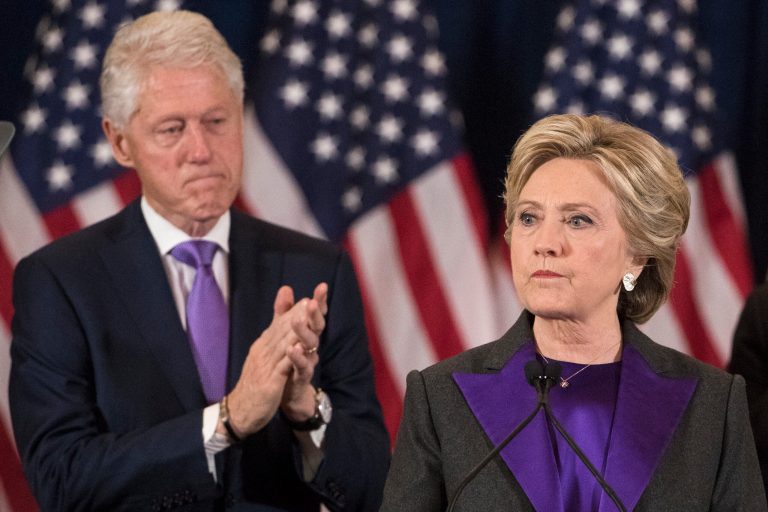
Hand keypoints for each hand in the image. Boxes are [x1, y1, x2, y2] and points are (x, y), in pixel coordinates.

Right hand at [224, 286, 299, 436]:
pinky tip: (301, 347)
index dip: (293, 312)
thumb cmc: (254, 385)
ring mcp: (265, 367)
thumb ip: (272, 343)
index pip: (278, 325)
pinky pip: (282, 366)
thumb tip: (280, 328)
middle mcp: (262, 353)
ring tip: (309, 317)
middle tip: (312, 301)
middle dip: (297, 315)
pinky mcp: (269, 383)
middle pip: (281, 330)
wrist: (239, 412)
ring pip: (282, 344)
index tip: (308, 299)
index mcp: (261, 347)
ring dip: (296, 329)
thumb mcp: (262, 361)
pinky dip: (292, 355)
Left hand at [281, 282, 328, 421]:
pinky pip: (302, 367)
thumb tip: (286, 288)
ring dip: (304, 333)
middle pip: (317, 327)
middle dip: (315, 314)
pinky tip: (292, 349)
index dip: (320, 301)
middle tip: (312, 302)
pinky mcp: (302, 378)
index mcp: (308, 335)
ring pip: (310, 346)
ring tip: (297, 321)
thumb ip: (285, 312)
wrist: (291, 396)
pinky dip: (297, 358)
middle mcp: (311, 346)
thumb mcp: (285, 334)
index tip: (322, 286)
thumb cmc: (291, 363)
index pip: (315, 315)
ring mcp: (308, 361)